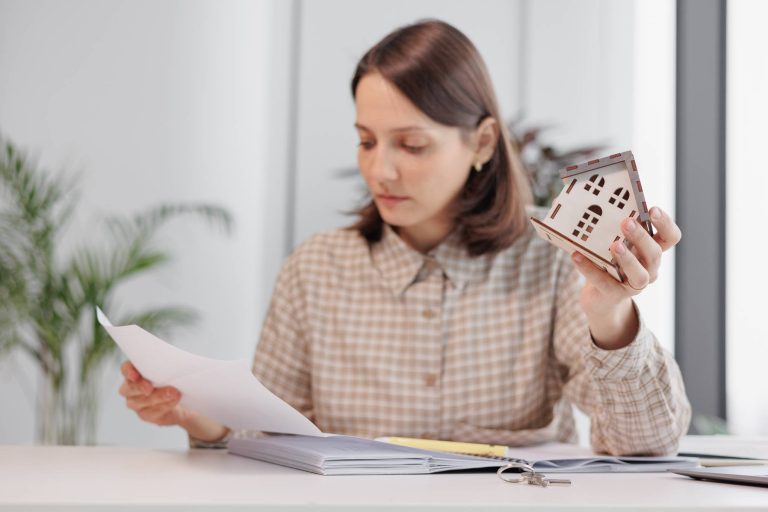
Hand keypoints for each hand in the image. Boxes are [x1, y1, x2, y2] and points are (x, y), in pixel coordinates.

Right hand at [119, 361, 189, 425]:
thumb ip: (165, 366)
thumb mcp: (170, 369)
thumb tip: (175, 363)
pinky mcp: (145, 414)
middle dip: (140, 387)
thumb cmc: (173, 380)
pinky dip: (165, 405)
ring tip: (173, 393)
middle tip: (150, 388)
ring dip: (159, 396)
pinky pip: (152, 412)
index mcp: (134, 372)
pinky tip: (174, 400)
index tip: (136, 376)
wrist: (182, 400)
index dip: (128, 372)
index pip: (125, 369)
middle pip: (130, 387)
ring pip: (142, 401)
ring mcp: (135, 403)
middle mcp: (130, 388)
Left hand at [571, 206, 681, 348]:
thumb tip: (589, 201)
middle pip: (654, 254)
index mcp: (651, 251)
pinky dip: (590, 269)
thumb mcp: (615, 243)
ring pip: (639, 275)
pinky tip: (576, 256)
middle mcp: (649, 269)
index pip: (670, 237)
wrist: (600, 298)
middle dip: (641, 237)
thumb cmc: (609, 262)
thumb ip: (611, 227)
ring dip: (628, 258)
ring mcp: (634, 285)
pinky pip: (605, 283)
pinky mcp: (615, 295)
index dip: (665, 223)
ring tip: (614, 245)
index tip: (651, 209)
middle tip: (626, 222)